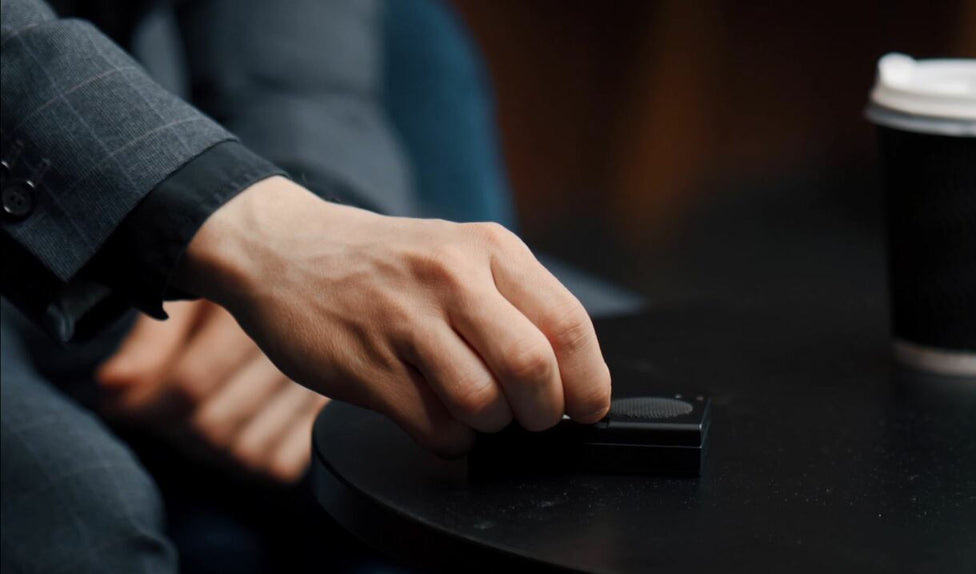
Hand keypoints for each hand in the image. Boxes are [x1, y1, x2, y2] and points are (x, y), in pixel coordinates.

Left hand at [97, 299, 328, 482]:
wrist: (338, 272)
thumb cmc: (253, 277)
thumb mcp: (197, 292)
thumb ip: (153, 339)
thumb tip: (113, 386)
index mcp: (256, 308)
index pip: (190, 384)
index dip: (143, 405)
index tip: (119, 405)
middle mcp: (296, 350)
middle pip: (215, 426)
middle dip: (170, 430)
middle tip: (153, 413)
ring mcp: (323, 387)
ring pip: (248, 454)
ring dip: (207, 450)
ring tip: (193, 422)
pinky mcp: (334, 415)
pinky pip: (283, 467)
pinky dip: (253, 462)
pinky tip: (239, 433)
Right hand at [175, 177, 611, 456]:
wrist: (284, 251)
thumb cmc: (384, 266)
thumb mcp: (458, 255)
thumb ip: (514, 302)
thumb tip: (570, 375)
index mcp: (490, 249)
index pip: (569, 325)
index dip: (589, 382)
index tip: (585, 408)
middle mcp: (452, 278)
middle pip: (533, 368)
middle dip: (543, 413)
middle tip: (531, 419)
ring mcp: (405, 321)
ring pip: (483, 404)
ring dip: (490, 427)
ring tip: (474, 412)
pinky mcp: (367, 366)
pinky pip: (435, 428)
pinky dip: (449, 440)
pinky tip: (434, 417)